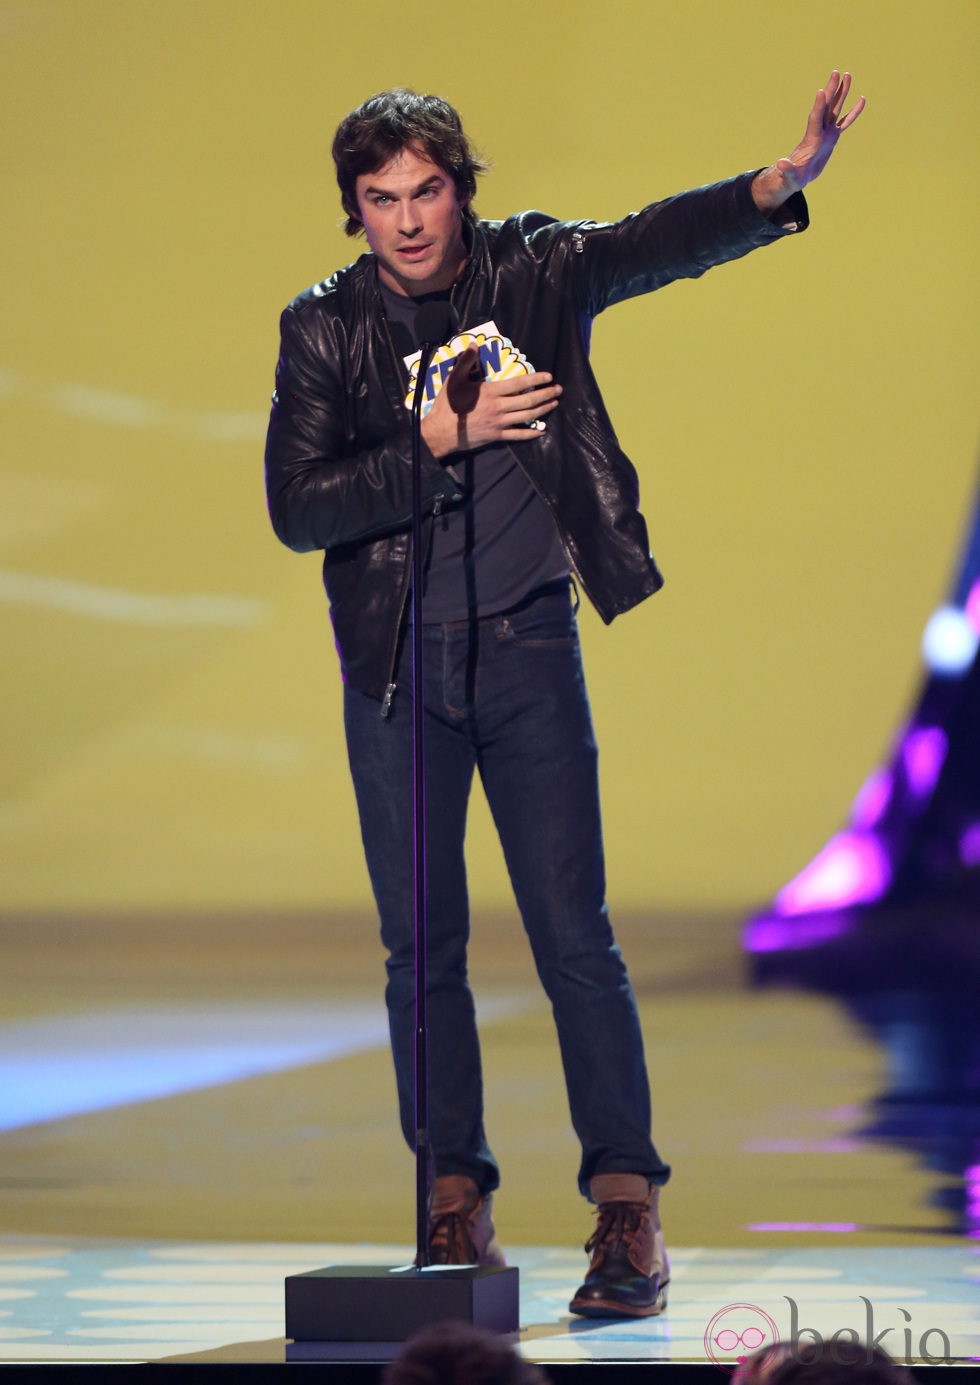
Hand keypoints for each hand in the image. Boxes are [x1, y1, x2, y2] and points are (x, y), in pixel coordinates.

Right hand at [421, 346, 561, 457]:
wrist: (441, 432)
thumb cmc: (447, 405)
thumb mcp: (454, 379)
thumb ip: (466, 361)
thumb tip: (473, 344)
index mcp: (490, 392)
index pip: (519, 383)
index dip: (536, 379)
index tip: (548, 376)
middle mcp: (498, 407)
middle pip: (528, 400)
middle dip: (546, 394)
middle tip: (558, 390)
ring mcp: (499, 423)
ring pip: (527, 416)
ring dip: (543, 409)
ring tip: (554, 403)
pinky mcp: (496, 436)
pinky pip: (518, 435)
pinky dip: (531, 433)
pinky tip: (541, 431)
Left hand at [752, 71, 865, 213]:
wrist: (796, 177)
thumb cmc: (791, 177)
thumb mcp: (789, 175)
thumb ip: (786, 169)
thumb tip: (780, 164)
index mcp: (811, 139)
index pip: (815, 119)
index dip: (818, 106)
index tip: (821, 90)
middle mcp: (819, 131)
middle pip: (826, 107)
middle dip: (831, 90)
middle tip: (836, 72)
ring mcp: (826, 133)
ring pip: (836, 109)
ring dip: (842, 93)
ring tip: (847, 75)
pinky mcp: (832, 138)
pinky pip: (845, 122)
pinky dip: (853, 112)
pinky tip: (861, 100)